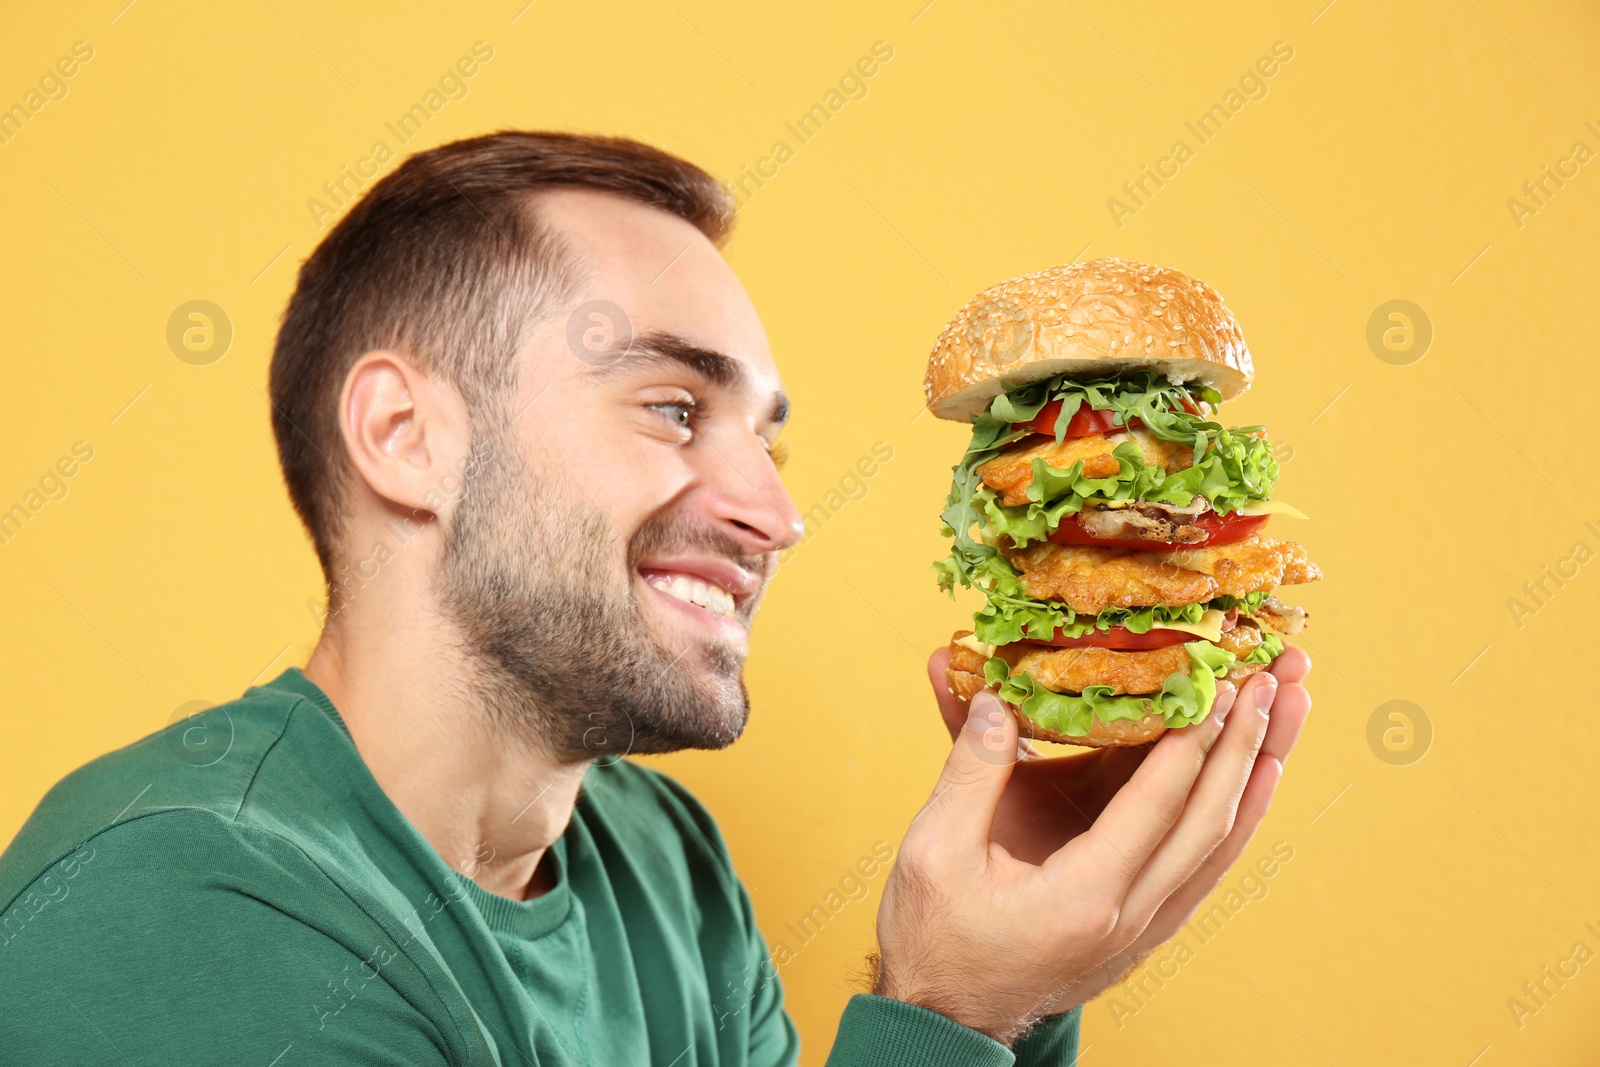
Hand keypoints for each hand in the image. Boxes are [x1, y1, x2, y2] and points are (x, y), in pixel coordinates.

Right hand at [871, 650, 1310, 1045]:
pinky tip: (1256, 776)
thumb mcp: (935, 850)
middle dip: (1249, 741)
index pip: (1158, 804)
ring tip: (1290, 710)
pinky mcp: (1144, 924)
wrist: (947, 1017)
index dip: (1193, 738)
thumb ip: (971, 771)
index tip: (1221, 678)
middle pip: (1212, 819)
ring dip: (1259, 771)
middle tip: (1278, 676)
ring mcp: (1144, 924)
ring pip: (1222, 841)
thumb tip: (998, 697)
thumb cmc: (935, 937)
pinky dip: (1238, 812)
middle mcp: (1131, 914)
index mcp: (1083, 895)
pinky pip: (1207, 861)